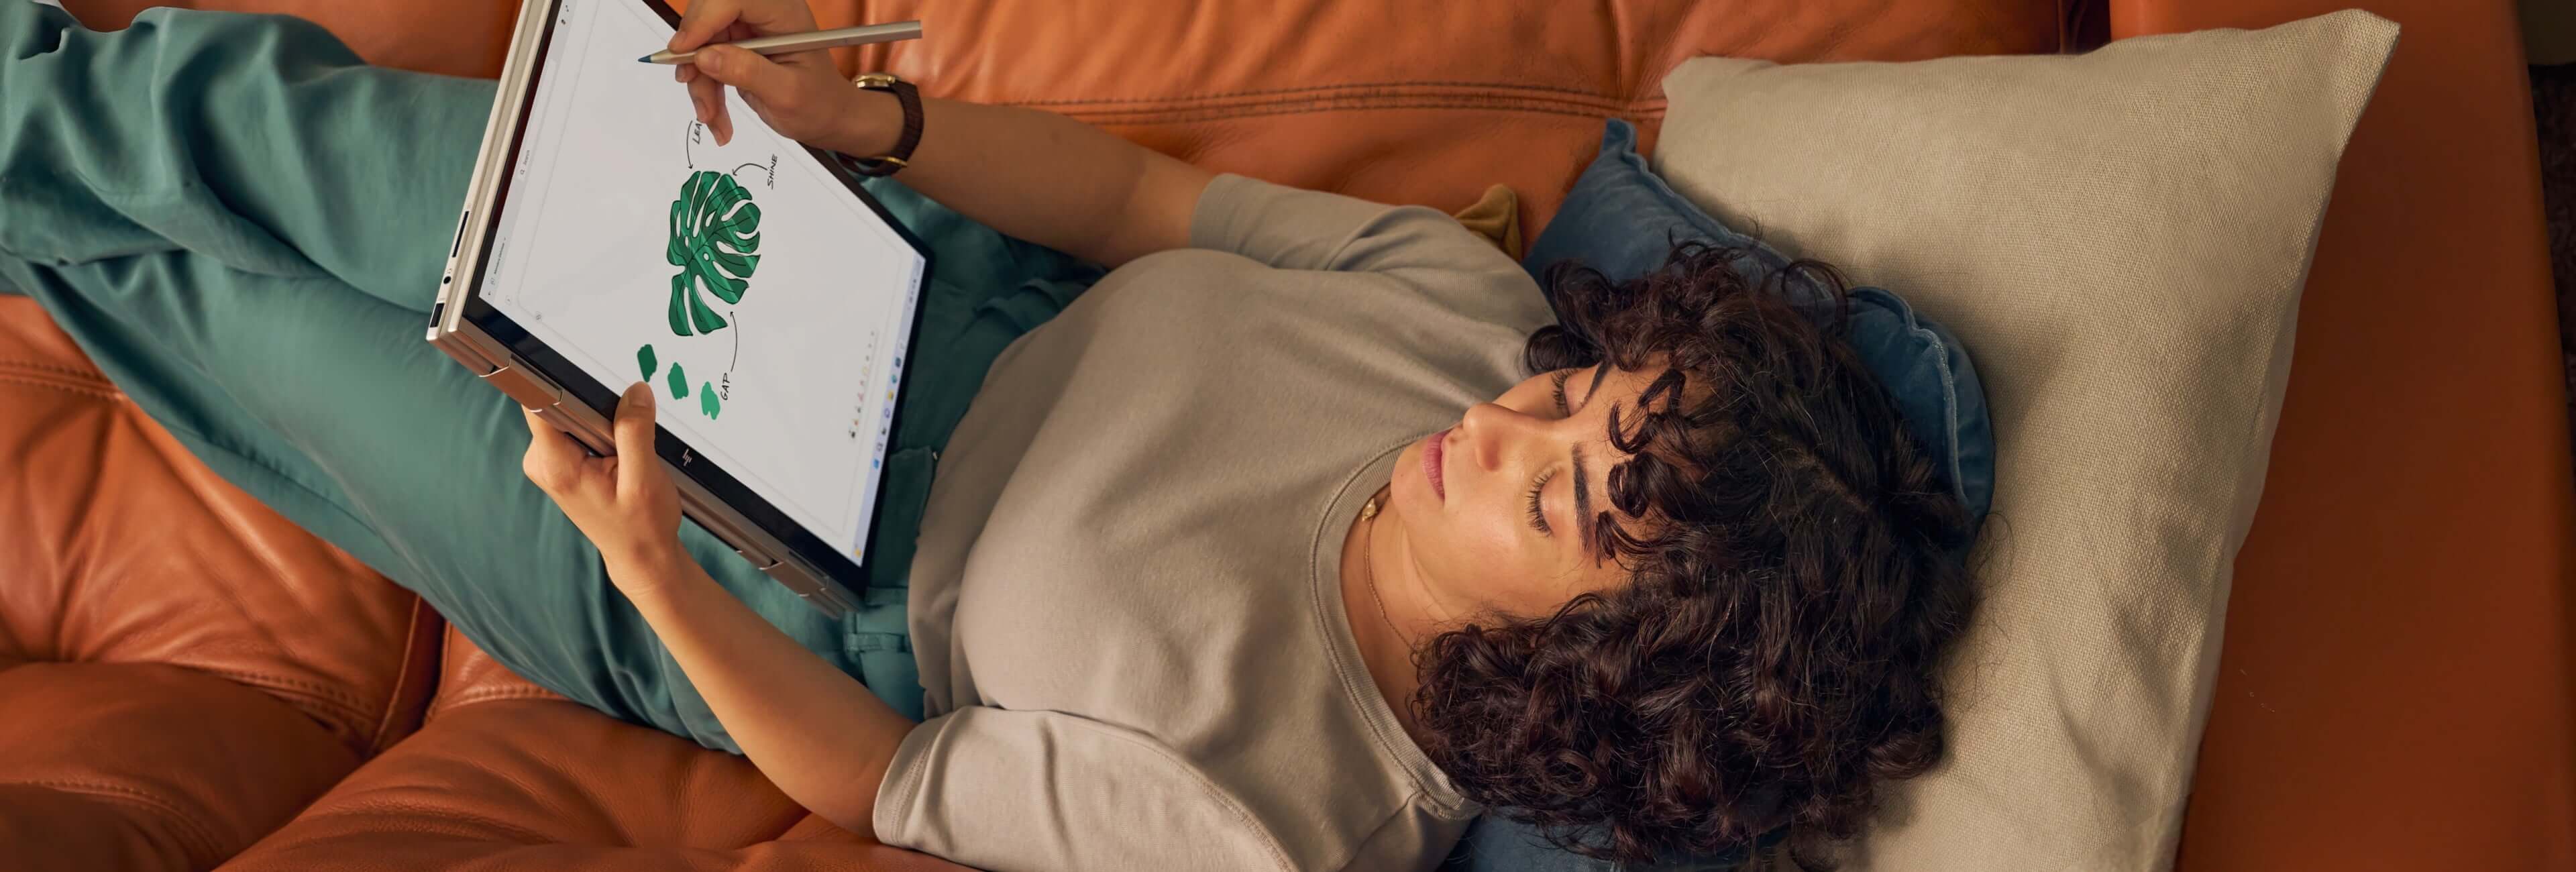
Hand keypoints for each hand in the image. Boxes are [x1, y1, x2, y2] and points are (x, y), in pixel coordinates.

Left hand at [521, 382, 685, 588]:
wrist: (640, 556)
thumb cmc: (641, 527)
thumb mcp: (644, 478)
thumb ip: (635, 431)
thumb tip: (635, 391)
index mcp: (556, 465)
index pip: (540, 403)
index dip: (560, 382)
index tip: (581, 371)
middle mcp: (543, 461)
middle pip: (557, 402)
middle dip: (595, 406)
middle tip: (625, 430)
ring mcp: (549, 461)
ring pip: (570, 412)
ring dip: (601, 420)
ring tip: (623, 451)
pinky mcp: (560, 461)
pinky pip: (576, 426)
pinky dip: (600, 431)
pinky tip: (618, 454)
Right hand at [670, 0, 888, 152]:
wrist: (827, 118)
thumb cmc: (820, 104)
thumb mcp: (787, 94)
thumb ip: (748, 72)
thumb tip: (704, 56)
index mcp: (784, 12)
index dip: (703, 19)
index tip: (685, 52)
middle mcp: (763, 13)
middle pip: (708, 18)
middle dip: (696, 57)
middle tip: (692, 86)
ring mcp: (747, 29)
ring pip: (700, 44)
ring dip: (699, 82)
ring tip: (712, 118)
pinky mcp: (735, 47)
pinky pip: (704, 61)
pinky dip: (704, 89)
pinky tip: (715, 117)